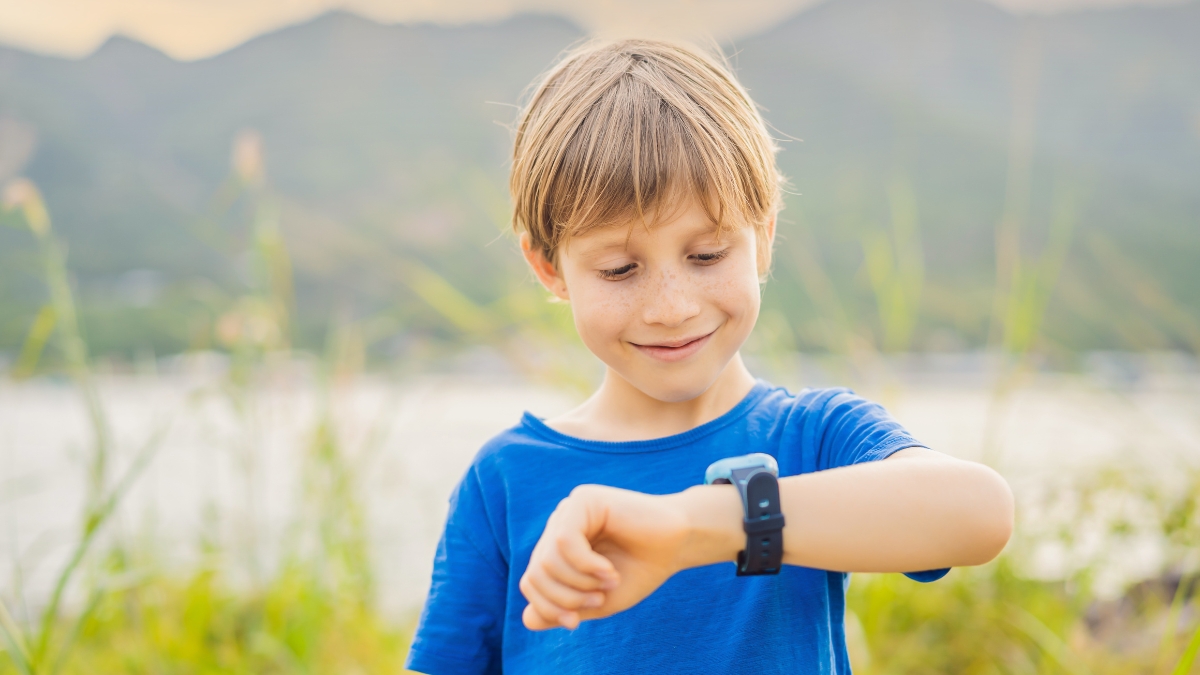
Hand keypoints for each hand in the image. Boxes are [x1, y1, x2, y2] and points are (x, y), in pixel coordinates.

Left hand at [519, 484, 736, 630]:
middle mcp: (559, 527)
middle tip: (598, 601)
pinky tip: (609, 570)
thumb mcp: (597, 601)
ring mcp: (569, 511)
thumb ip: (563, 610)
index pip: (531, 580)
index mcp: (557, 549)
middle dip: (564, 598)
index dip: (547, 607)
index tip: (575, 622)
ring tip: (609, 583)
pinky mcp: (584, 499)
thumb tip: (527, 619)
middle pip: (536, 571)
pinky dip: (586, 565)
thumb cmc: (640, 570)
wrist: (678, 545)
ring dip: (579, 582)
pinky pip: (565, 540)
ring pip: (548, 559)